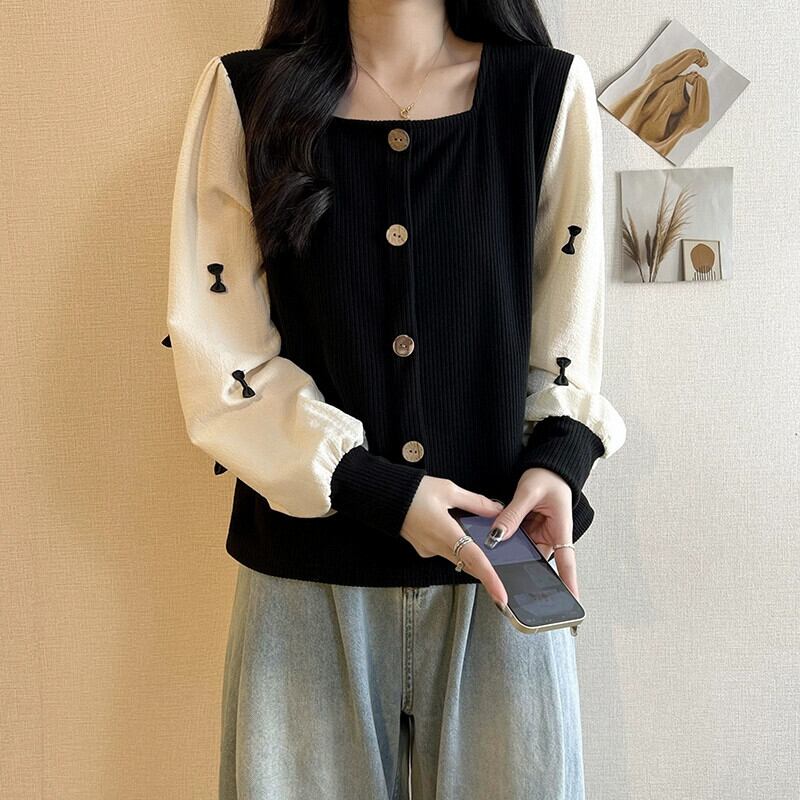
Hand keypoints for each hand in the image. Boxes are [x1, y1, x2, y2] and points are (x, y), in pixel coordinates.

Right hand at [400, 476, 507, 606]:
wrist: (384, 497)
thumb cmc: (413, 491)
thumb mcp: (449, 490)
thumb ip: (476, 502)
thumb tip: (497, 510)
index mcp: (445, 532)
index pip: (473, 559)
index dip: (490, 579)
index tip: (501, 597)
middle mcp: (437, 547)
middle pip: (469, 564)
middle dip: (486, 570)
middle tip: (503, 575)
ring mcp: (429, 550)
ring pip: (459, 558)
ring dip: (472, 554)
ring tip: (482, 538)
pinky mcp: (424, 549)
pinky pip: (446, 552)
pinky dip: (457, 546)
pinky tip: (458, 531)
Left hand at [486, 467, 579, 600]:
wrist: (546, 466)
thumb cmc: (547, 476)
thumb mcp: (528, 492)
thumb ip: (512, 514)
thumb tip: (498, 535)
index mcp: (561, 528)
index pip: (567, 561)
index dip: (568, 582)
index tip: (571, 600)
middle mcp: (552, 535)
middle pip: (539, 561)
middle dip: (525, 571)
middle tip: (510, 581)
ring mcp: (539, 534)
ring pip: (524, 552)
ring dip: (512, 555)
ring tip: (497, 555)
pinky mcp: (529, 530)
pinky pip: (517, 542)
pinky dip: (507, 542)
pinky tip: (495, 542)